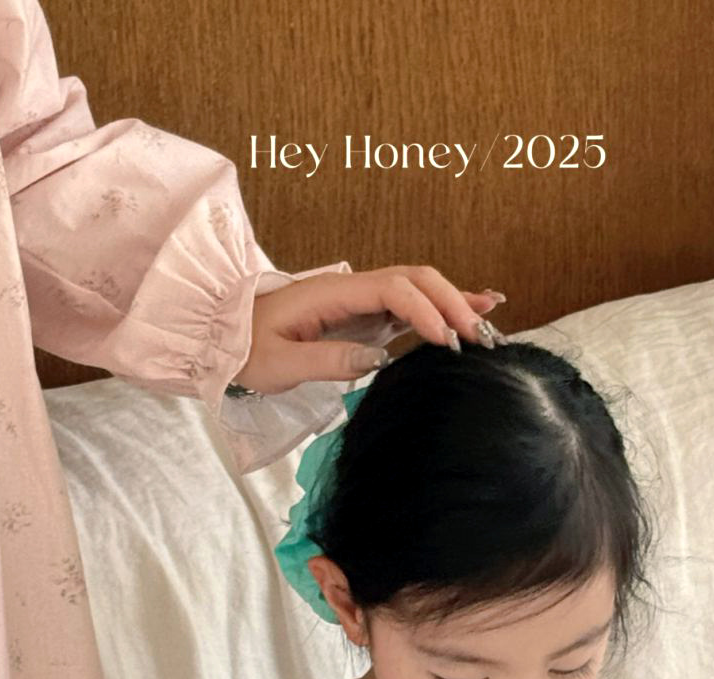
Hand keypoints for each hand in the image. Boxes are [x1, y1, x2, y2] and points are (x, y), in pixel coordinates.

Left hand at [231, 266, 505, 390]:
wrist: (223, 337)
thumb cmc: (245, 350)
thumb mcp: (279, 364)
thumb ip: (327, 360)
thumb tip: (377, 360)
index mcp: (332, 293)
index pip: (393, 289)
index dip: (425, 312)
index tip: (446, 344)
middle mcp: (351, 288)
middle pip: (415, 279)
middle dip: (452, 303)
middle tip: (479, 339)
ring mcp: (360, 300)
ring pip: (418, 287)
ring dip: (454, 302)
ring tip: (490, 324)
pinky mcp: (364, 316)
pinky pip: (409, 304)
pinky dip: (442, 305)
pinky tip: (475, 306)